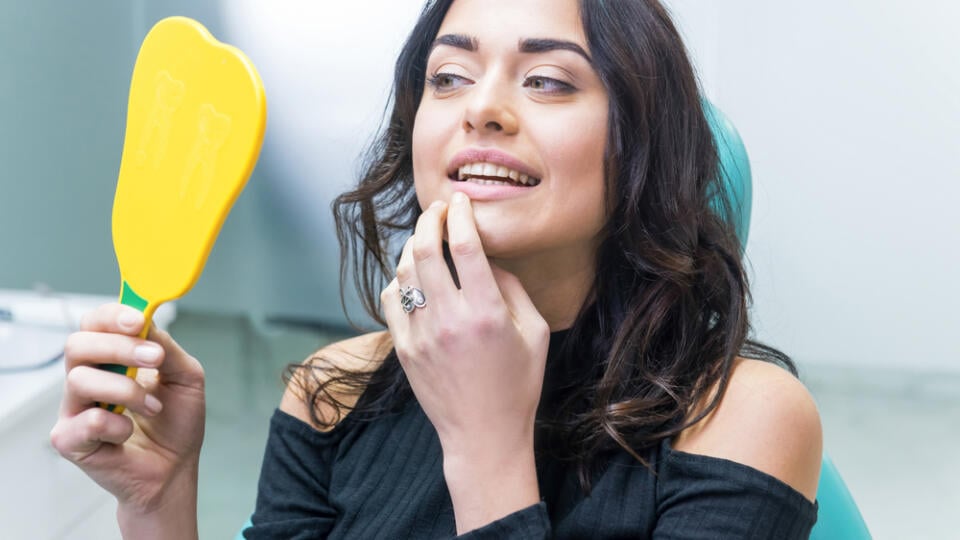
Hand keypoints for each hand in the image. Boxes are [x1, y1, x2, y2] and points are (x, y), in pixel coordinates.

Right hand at [49, 303, 204, 535]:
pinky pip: (85, 421)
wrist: (176, 468)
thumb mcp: (185, 377)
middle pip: (78, 344)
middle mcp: (88, 377)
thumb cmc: (177, 422)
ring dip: (126, 391)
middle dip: (119, 346)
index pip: (95, 323)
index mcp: (112, 358)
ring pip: (80, 379)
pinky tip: (129, 433)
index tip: (139, 321)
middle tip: (154, 358)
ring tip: (152, 407)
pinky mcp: (69, 439)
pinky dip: (116, 426)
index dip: (113, 316)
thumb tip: (148, 322)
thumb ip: (167, 348)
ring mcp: (75, 408)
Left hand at [381, 192, 548, 531]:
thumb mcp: (535, 333)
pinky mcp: (403, 349)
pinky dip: (399, 278)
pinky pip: (391, 299)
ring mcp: (420, 335)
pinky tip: (412, 276)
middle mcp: (449, 320)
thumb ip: (513, 289)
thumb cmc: (518, 385)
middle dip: (431, 219)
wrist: (483, 436)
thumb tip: (486, 258)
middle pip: (426, 249)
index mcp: (487, 314)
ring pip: (404, 270)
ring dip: (413, 245)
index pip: (466, 246)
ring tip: (426, 239)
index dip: (461, 215)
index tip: (461, 201)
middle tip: (438, 209)